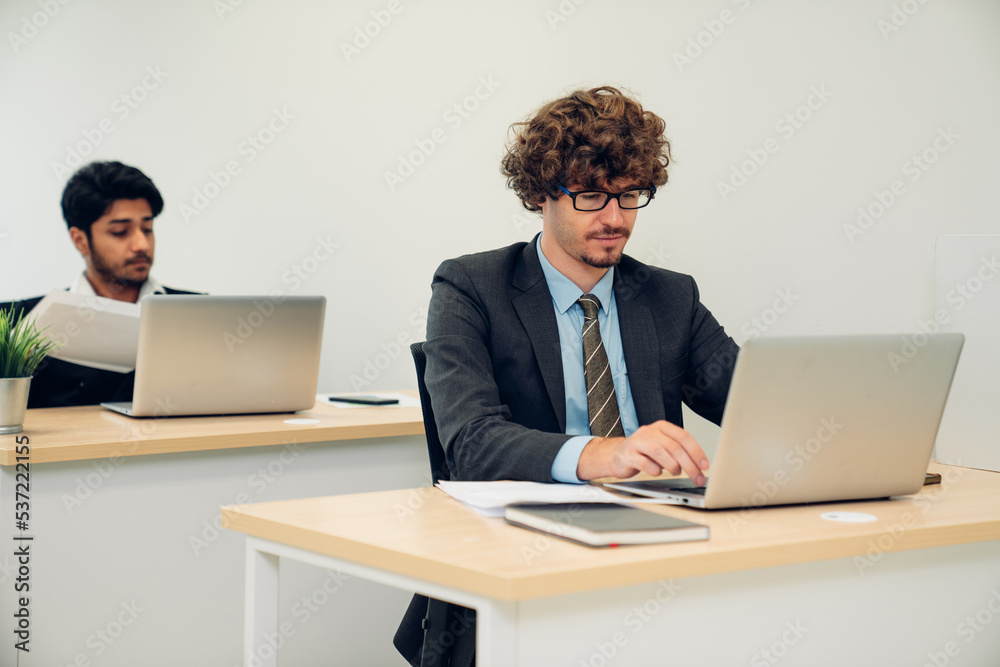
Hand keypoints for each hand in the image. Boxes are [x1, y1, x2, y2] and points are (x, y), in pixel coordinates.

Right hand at [577, 420, 709, 483]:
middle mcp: (649, 431)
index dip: (696, 451)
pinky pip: (644, 463)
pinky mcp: (628, 455)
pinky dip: (654, 470)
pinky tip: (657, 472)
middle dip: (689, 465)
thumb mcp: (663, 447)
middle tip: (697, 478)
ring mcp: (637, 442)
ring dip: (672, 466)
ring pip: (659, 452)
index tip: (705, 466)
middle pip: (674, 447)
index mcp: (661, 427)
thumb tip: (699, 466)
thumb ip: (679, 452)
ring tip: (676, 472)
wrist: (618, 455)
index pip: (683, 436)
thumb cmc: (644, 452)